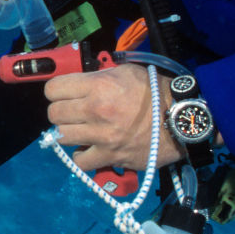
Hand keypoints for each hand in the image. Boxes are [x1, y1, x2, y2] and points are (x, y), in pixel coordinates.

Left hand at [44, 64, 183, 171]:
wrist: (182, 119)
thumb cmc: (155, 91)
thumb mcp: (125, 72)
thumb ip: (99, 76)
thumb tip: (79, 83)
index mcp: (98, 85)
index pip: (53, 89)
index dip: (56, 91)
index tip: (64, 94)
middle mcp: (95, 110)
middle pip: (54, 114)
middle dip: (61, 112)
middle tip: (73, 114)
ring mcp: (101, 135)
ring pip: (61, 137)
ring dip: (68, 134)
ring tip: (80, 131)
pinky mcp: (110, 156)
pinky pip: (80, 161)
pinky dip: (82, 157)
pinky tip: (89, 150)